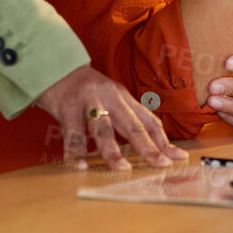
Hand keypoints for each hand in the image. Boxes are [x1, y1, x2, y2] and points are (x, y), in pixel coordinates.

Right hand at [34, 65, 186, 170]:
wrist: (55, 65)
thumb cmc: (84, 89)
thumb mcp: (110, 97)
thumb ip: (125, 117)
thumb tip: (147, 144)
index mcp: (123, 97)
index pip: (149, 120)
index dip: (164, 140)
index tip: (178, 157)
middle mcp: (110, 98)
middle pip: (132, 125)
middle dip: (148, 146)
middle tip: (161, 164)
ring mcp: (88, 101)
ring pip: (103, 129)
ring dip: (112, 150)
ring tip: (122, 168)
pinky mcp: (67, 106)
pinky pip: (72, 133)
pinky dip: (76, 152)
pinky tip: (81, 166)